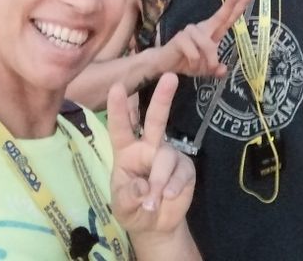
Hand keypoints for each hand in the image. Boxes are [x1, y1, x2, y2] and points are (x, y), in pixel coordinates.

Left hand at [108, 73, 194, 235]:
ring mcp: (169, 155)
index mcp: (126, 150)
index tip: (116, 87)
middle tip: (170, 77)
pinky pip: (182, 172)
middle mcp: (148, 146)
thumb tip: (143, 185)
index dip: (119, 108)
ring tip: (154, 201)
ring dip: (159, 179)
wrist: (156, 225)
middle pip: (155, 119)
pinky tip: (168, 196)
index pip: (121, 127)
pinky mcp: (185, 168)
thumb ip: (128, 196)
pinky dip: (173, 186)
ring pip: (167, 157)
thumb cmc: (133, 207)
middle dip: (162, 98)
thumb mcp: (122, 206)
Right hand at [155, 0, 253, 78]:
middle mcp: (203, 28)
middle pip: (220, 17)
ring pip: (209, 47)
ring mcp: (191, 31)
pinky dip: (195, 65)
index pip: (227, 18)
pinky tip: (189, 66)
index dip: (238, 6)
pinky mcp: (181, 38)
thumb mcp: (204, 69)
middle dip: (230, 5)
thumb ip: (215, 69)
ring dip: (206, 63)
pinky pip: (195, 55)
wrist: (164, 66)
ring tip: (199, 69)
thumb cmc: (186, 62)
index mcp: (212, 32)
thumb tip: (223, 70)